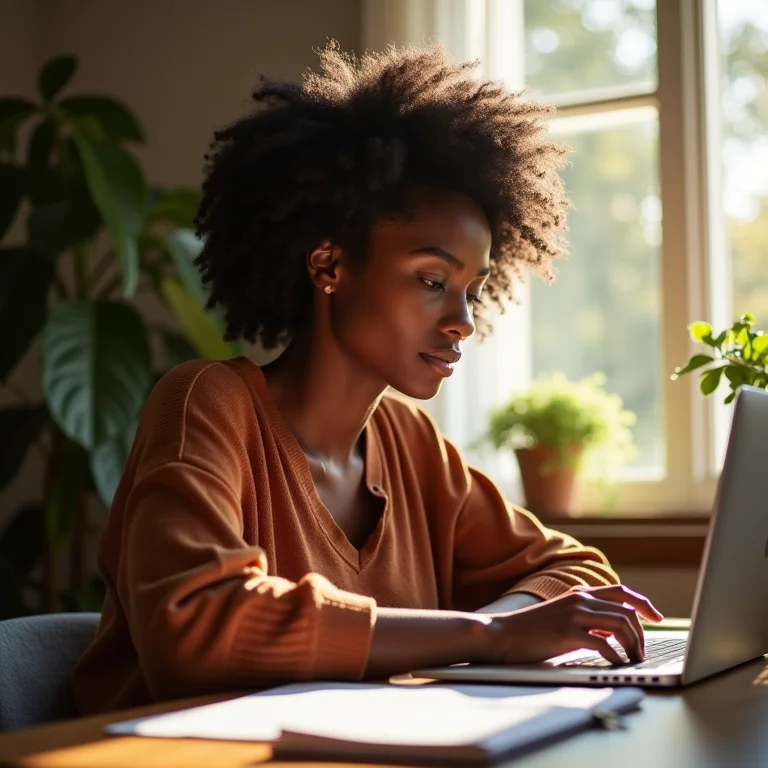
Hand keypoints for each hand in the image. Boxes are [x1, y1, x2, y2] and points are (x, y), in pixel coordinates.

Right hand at [483, 584, 663, 664]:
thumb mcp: (562, 618)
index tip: (657, 617)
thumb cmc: (530, 631)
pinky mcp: (566, 633)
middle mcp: (579, 599)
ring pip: (620, 624)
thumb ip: (586, 620)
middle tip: (642, 653)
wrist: (500, 634)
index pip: (621, 592)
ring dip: (633, 645)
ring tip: (633, 661)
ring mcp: (573, 614)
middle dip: (641, 634)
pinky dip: (615, 656)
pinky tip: (615, 664)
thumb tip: (613, 633)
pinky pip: (603, 644)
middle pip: (626, 610)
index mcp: (578, 594)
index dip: (643, 603)